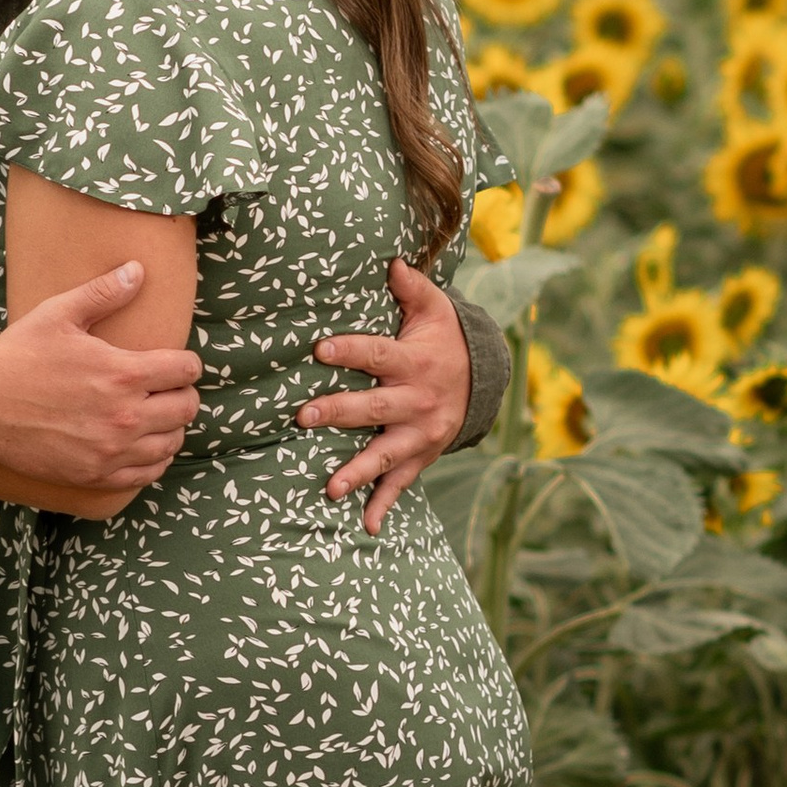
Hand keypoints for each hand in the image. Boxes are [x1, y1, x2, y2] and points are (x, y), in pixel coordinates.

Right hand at [0, 263, 202, 495]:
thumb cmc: (18, 355)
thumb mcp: (59, 314)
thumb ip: (104, 292)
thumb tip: (138, 270)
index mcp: (122, 374)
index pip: (186, 370)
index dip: (186, 363)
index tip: (176, 362)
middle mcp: (124, 417)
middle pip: (186, 408)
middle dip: (183, 394)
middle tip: (167, 388)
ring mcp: (111, 451)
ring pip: (172, 443)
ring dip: (171, 427)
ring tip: (157, 416)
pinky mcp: (95, 475)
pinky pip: (147, 474)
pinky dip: (154, 460)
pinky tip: (144, 446)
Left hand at [298, 259, 471, 532]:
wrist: (482, 381)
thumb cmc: (444, 338)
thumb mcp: (435, 309)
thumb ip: (410, 287)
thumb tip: (389, 260)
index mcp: (414, 362)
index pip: (377, 355)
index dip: (350, 352)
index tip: (320, 349)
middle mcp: (416, 401)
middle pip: (373, 407)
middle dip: (340, 413)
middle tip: (304, 416)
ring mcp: (419, 433)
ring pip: (384, 454)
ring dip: (357, 471)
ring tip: (330, 488)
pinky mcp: (420, 456)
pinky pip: (401, 484)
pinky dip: (383, 506)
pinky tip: (365, 526)